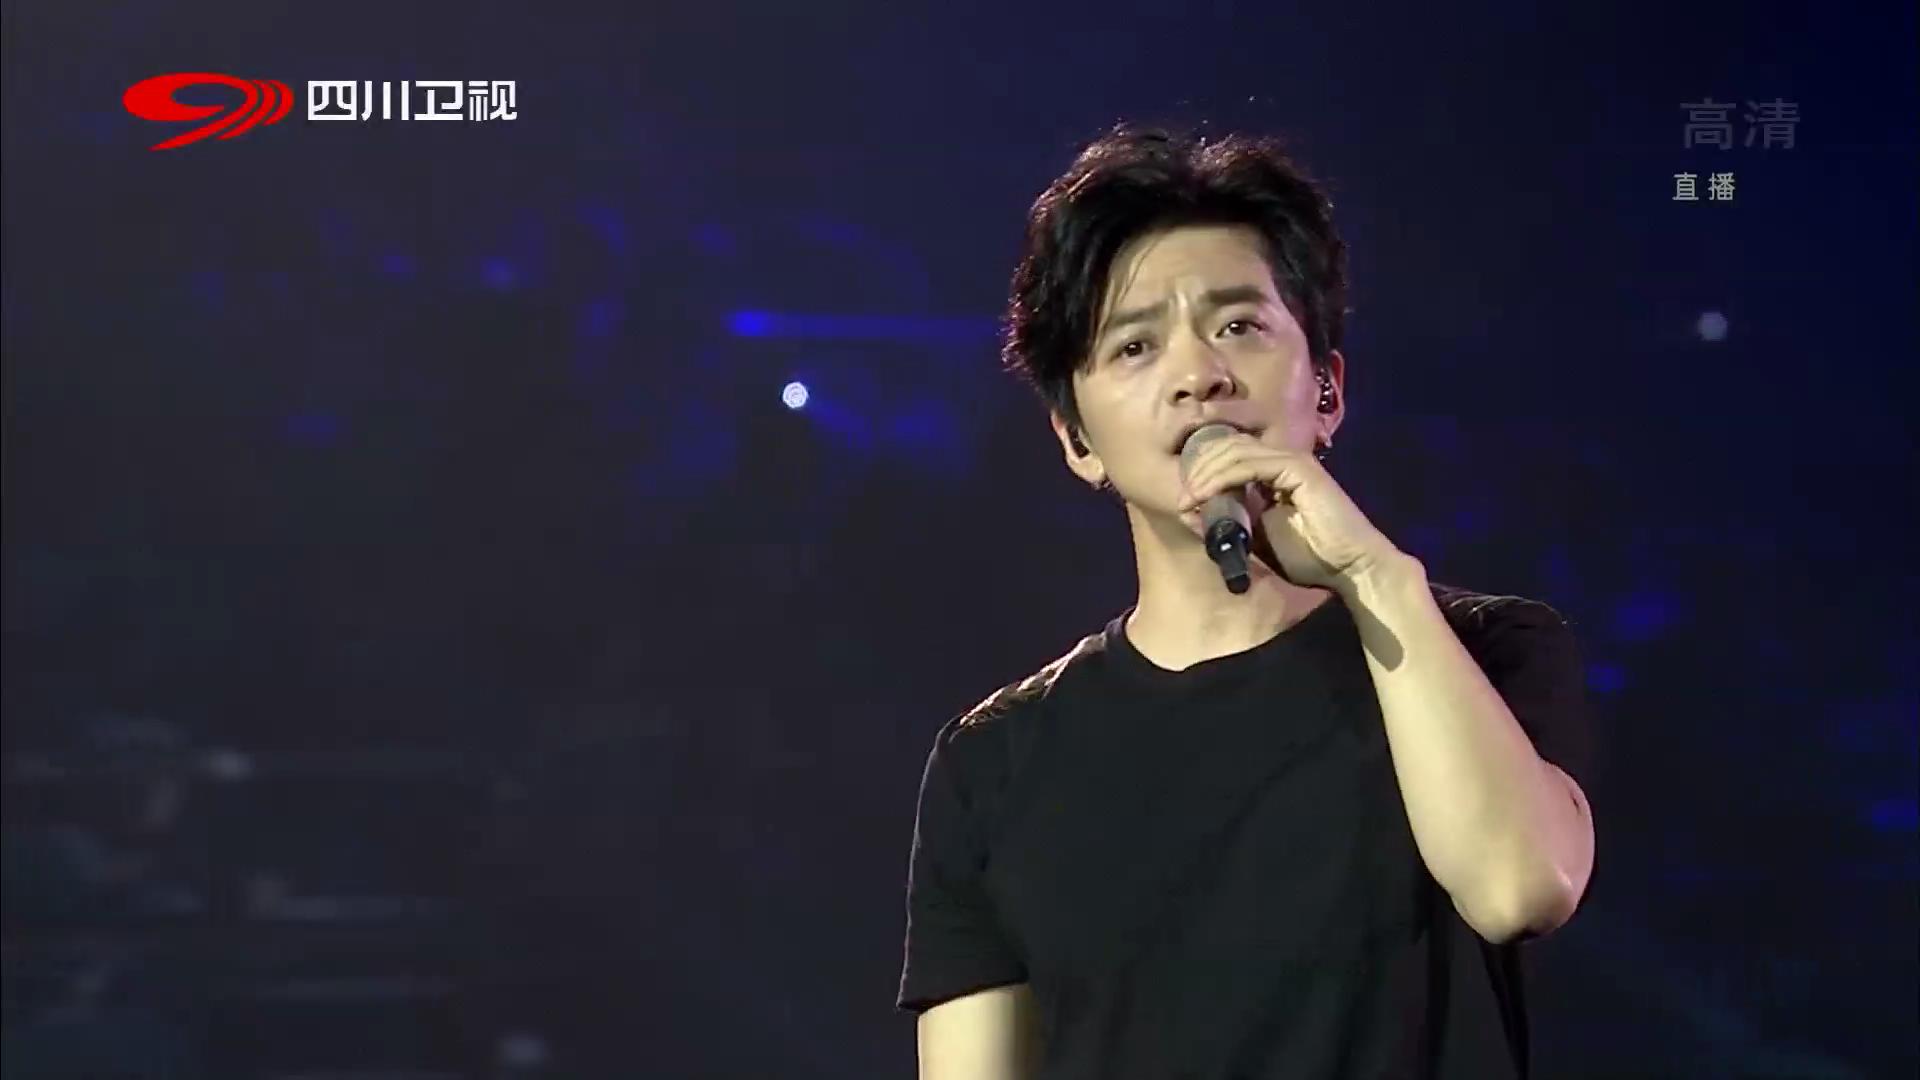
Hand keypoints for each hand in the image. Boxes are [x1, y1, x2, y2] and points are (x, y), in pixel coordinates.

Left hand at [1177, 433, 1403, 591]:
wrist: (1350, 568)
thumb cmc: (1311, 558)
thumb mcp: (1259, 538)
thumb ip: (1234, 521)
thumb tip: (1195, 513)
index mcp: (1274, 473)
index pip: (1230, 456)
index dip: (1202, 471)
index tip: (1182, 500)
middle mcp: (1282, 460)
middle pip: (1227, 447)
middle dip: (1198, 468)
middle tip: (1180, 497)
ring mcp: (1291, 461)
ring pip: (1234, 451)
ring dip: (1205, 472)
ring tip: (1187, 497)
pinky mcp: (1299, 469)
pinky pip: (1250, 464)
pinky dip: (1223, 477)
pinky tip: (1205, 494)